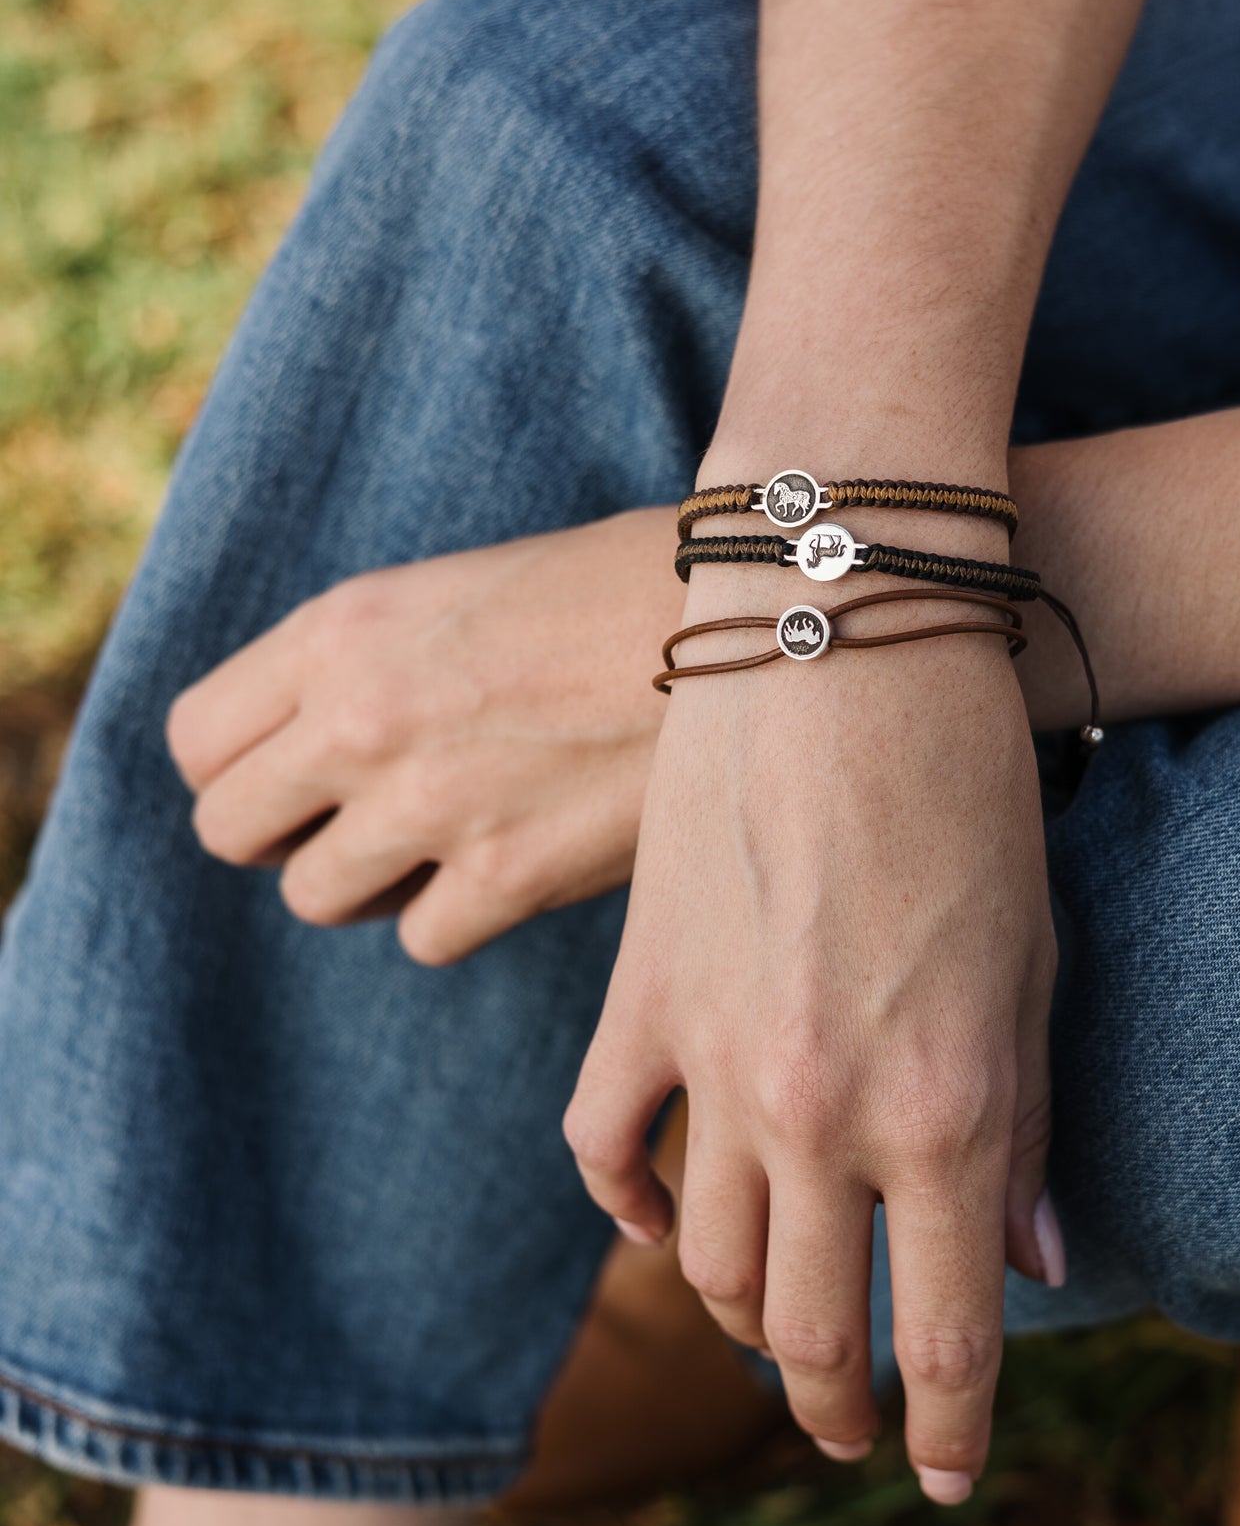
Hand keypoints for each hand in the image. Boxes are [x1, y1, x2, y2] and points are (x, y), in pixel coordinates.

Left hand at [167, 511, 681, 964]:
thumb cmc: (617, 588)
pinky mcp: (507, 880)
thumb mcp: (455, 590)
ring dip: (368, 878)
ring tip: (444, 830)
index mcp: (341, 631)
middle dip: (283, 831)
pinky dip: (459, 912)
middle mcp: (361, 721)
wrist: (755, 622)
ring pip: (316, 897)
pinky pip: (422, 937)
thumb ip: (365, 663)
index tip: (289, 769)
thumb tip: (310, 746)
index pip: (197, 740)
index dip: (236, 764)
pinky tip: (515, 857)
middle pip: (230, 830)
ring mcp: (430, 808)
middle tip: (351, 814)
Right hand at [565, 570, 1064, 1502]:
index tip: (938, 1476)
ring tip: (769, 1339)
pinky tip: (654, 1228)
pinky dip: (626, 1206)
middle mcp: (818, 1112)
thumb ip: (1021, 1131)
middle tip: (853, 1431)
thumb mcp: (1033, 968)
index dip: (945, 1429)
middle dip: (836, 1405)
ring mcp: (711, 1061)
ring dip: (736, 1325)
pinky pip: (601, 1145)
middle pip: (803, 1326)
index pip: (943, 1334)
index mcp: (943, 1111)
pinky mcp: (636, 999)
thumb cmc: (968, 792)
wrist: (836, 640)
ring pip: (697, 1261)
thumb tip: (1031, 1265)